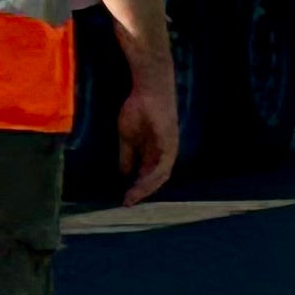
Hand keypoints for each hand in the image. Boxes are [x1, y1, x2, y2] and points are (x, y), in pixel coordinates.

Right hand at [118, 52, 179, 204]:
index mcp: (153, 151)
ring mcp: (169, 150)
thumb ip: (127, 155)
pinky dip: (151, 178)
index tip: (124, 197)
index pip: (146, 174)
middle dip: (141, 192)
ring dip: (146, 189)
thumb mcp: (127, 137)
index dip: (136, 186)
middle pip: (154, 179)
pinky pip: (162, 167)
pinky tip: (140, 184)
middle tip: (127, 203)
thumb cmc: (138, 108)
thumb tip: (123, 173)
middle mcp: (164, 154)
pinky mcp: (170, 146)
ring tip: (132, 198)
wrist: (149, 92)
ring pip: (160, 177)